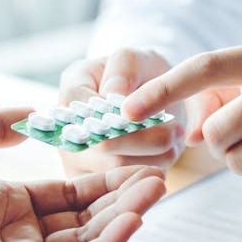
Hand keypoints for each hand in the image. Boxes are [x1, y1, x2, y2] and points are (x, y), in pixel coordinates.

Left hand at [0, 108, 165, 241]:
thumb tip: (33, 112)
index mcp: (3, 203)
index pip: (67, 193)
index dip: (102, 179)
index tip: (133, 162)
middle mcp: (16, 235)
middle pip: (84, 218)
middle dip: (122, 198)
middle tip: (158, 177)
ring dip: (123, 218)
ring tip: (155, 190)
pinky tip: (131, 220)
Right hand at [58, 49, 184, 175]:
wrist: (151, 99)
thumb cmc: (140, 74)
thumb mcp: (136, 58)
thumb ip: (123, 68)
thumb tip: (113, 94)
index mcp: (71, 92)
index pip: (79, 105)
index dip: (113, 112)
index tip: (145, 111)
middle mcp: (67, 130)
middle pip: (102, 145)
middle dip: (143, 138)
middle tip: (174, 130)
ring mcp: (80, 161)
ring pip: (119, 168)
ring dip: (153, 155)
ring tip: (173, 138)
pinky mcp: (98, 182)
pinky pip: (127, 184)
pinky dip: (153, 170)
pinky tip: (165, 154)